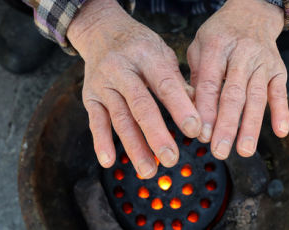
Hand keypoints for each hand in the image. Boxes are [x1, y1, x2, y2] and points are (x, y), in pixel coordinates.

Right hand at [67, 0, 200, 177]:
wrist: (102, 31)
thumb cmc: (140, 46)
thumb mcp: (162, 54)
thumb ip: (178, 82)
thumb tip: (199, 112)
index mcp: (147, 55)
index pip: (166, 84)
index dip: (180, 108)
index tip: (195, 130)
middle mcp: (122, 68)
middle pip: (141, 105)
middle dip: (156, 134)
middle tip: (171, 159)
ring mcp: (103, 83)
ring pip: (120, 118)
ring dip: (134, 146)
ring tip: (148, 170)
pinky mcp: (89, 96)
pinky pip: (95, 121)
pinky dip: (101, 142)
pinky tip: (110, 162)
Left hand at [187, 0, 288, 158]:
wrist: (252, 12)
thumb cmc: (220, 34)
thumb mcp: (200, 47)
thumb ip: (196, 77)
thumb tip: (192, 111)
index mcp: (217, 47)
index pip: (210, 83)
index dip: (206, 110)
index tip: (201, 134)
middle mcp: (242, 54)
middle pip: (234, 94)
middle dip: (227, 125)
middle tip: (220, 150)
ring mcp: (262, 62)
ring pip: (256, 97)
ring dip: (251, 126)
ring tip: (244, 150)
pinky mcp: (278, 69)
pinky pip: (280, 92)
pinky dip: (281, 112)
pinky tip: (280, 131)